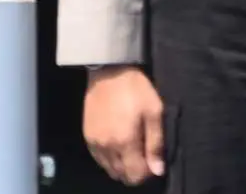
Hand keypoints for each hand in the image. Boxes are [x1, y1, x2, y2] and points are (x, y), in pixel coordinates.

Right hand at [83, 66, 165, 185]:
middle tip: (144, 154)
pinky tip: (118, 145)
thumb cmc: (135, 88)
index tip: (153, 160)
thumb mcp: (154, 111)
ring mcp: (95, 143)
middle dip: (135, 170)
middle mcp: (107, 147)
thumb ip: (156, 143)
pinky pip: (99, 159)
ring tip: (131, 149)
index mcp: (125, 142)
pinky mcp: (87, 136)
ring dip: (122, 166)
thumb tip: (158, 170)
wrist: (108, 70)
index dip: (148, 173)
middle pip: (122, 175)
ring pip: (110, 169)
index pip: (136, 176)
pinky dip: (110, 159)